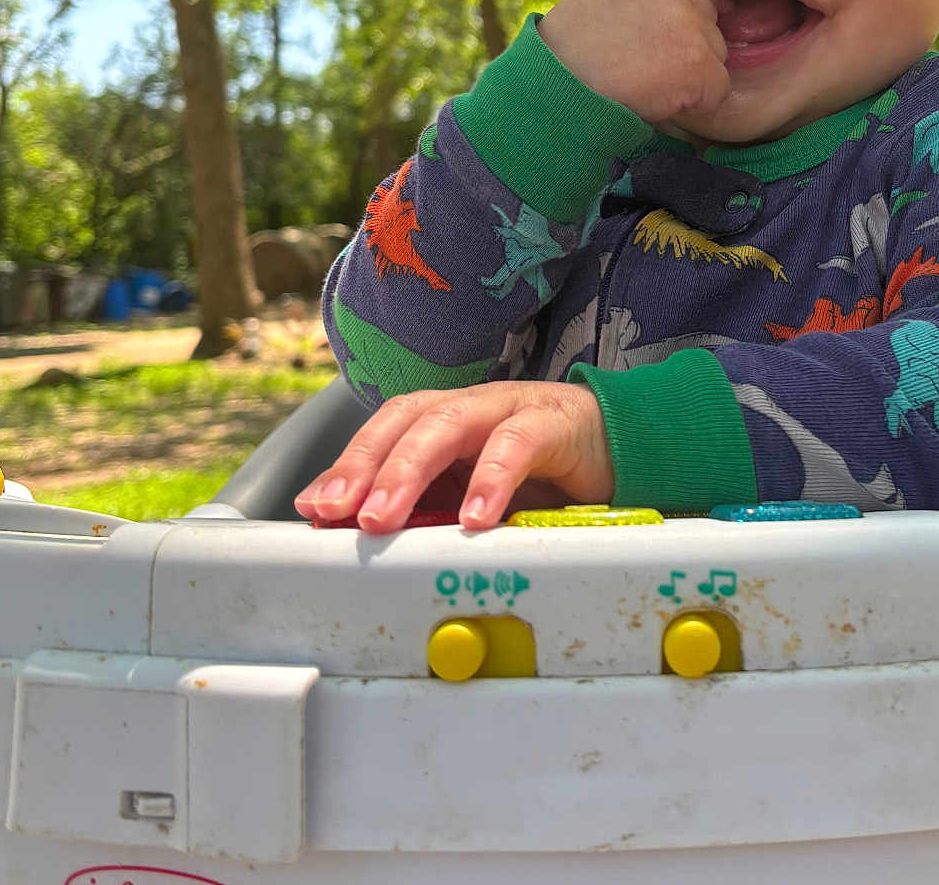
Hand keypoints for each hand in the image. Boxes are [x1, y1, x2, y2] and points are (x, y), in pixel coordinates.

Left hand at [294, 380, 613, 533]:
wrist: (623, 450)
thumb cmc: (545, 475)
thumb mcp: (474, 499)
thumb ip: (426, 508)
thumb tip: (357, 531)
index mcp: (447, 421)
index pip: (385, 429)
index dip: (348, 463)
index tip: (315, 509)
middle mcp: (473, 406)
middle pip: (408, 417)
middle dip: (366, 465)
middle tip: (341, 513)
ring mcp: (513, 407)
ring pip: (450, 421)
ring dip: (409, 468)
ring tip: (384, 515)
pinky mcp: (556, 422)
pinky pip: (517, 442)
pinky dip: (490, 479)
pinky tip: (473, 518)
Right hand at [538, 0, 731, 124]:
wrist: (552, 90)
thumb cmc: (573, 55)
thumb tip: (716, 2)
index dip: (675, 23)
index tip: (644, 41)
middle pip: (709, 20)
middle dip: (685, 48)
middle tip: (638, 62)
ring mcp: (685, 20)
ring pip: (716, 54)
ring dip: (688, 75)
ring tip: (642, 79)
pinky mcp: (696, 60)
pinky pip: (718, 89)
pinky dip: (695, 103)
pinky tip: (656, 97)